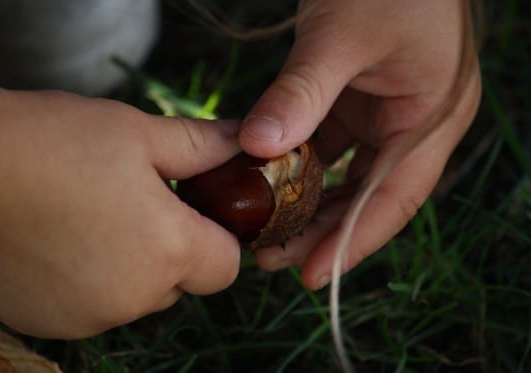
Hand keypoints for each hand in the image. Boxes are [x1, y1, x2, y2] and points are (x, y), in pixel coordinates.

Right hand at [0, 86, 241, 337]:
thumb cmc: (60, 143)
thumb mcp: (140, 134)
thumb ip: (202, 146)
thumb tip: (242, 143)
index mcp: (168, 250)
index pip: (226, 266)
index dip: (218, 238)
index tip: (194, 213)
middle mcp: (134, 297)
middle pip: (182, 284)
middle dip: (172, 251)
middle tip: (137, 208)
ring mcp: (89, 317)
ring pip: (137, 297)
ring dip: (130, 269)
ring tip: (94, 221)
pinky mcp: (48, 323)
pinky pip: (92, 309)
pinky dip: (89, 285)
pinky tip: (62, 245)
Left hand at [240, 0, 481, 288]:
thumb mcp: (341, 35)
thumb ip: (302, 93)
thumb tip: (256, 148)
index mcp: (430, 120)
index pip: (393, 199)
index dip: (353, 241)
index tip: (312, 277)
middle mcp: (412, 127)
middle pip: (368, 197)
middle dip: (323, 232)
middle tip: (273, 258)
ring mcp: (385, 117)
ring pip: (348, 179)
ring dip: (309, 205)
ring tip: (268, 233)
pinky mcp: (357, 106)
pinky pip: (330, 150)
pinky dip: (302, 170)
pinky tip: (271, 185)